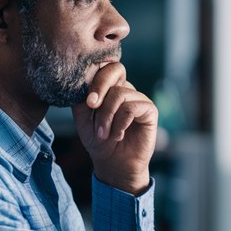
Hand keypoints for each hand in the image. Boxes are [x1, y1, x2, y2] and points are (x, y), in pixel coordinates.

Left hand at [72, 62, 157, 194]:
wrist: (113, 163)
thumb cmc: (98, 140)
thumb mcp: (83, 118)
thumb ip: (81, 97)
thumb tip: (83, 81)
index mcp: (109, 87)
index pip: (104, 66)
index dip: (94, 76)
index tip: (86, 99)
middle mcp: (125, 89)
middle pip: (114, 70)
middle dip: (99, 87)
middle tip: (91, 106)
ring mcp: (138, 98)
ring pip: (119, 94)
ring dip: (107, 116)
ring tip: (104, 134)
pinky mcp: (149, 110)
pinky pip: (131, 107)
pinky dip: (120, 123)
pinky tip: (118, 135)